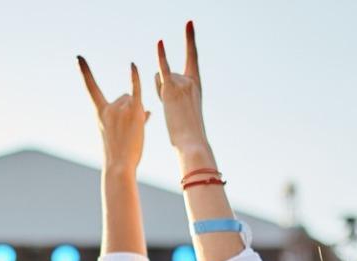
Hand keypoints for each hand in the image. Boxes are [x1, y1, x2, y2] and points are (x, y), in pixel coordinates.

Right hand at [78, 57, 148, 170]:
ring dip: (138, 111)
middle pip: (124, 97)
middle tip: (127, 131)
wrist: (119, 165)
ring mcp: (120, 108)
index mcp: (100, 112)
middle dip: (129, 109)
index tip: (78, 57)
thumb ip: (132, 119)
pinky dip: (134, 77)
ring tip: (133, 131)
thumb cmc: (119, 154)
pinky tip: (132, 66)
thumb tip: (148, 111)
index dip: (85, 71)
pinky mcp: (134, 111)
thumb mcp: (120, 134)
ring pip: (134, 99)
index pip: (90, 87)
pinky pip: (136, 89)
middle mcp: (109, 107)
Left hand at [155, 21, 209, 156]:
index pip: (192, 57)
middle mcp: (191, 80)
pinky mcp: (171, 88)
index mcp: (197, 84)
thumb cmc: (188, 134)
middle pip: (167, 75)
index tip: (188, 22)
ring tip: (171, 112)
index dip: (190, 38)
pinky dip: (162, 56)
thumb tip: (162, 85)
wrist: (192, 142)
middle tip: (175, 111)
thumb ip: (175, 97)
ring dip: (159, 95)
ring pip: (159, 80)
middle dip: (163, 91)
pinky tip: (159, 42)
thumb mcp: (183, 112)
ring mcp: (182, 83)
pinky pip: (163, 70)